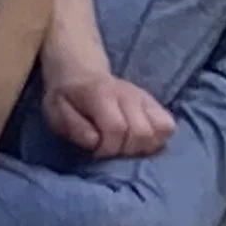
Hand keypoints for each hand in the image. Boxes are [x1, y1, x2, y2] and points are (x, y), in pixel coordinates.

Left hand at [42, 70, 174, 159]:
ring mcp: (144, 98)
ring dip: (145, 147)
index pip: (117, 128)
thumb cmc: (67, 97)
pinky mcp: (153, 103)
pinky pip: (169, 125)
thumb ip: (74, 127)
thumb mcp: (57, 112)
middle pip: (142, 132)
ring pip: (161, 129)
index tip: (96, 154)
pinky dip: (158, 139)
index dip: (108, 149)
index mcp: (102, 95)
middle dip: (127, 151)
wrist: (81, 72)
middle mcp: (129, 95)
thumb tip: (95, 142)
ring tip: (127, 149)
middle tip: (112, 152)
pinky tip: (141, 143)